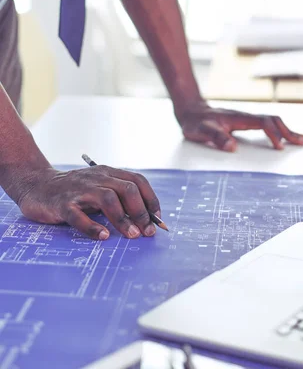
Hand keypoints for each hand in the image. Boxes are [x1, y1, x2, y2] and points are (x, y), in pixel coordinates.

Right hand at [16, 166, 160, 240]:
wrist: (37, 185)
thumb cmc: (74, 192)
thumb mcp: (99, 189)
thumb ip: (118, 200)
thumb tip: (145, 220)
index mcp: (108, 173)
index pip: (138, 181)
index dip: (151, 200)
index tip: (157, 219)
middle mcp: (97, 178)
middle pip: (126, 189)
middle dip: (141, 211)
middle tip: (147, 232)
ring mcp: (79, 190)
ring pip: (107, 199)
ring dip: (123, 219)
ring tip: (132, 235)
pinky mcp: (62, 203)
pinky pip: (79, 215)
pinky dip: (93, 227)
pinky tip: (104, 237)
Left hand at [178, 103, 302, 151]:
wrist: (191, 111)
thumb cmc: (196, 122)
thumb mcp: (201, 131)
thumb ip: (215, 137)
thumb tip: (232, 147)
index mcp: (239, 118)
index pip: (263, 123)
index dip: (273, 134)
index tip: (280, 148)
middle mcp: (246, 116)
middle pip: (273, 120)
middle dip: (288, 131)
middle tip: (302, 143)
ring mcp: (246, 118)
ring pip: (271, 121)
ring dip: (286, 130)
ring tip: (300, 140)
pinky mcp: (244, 122)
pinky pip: (266, 124)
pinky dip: (278, 130)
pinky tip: (282, 137)